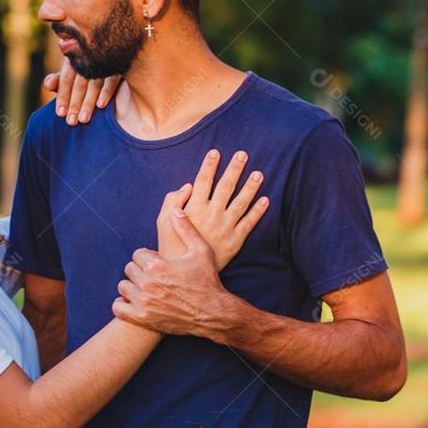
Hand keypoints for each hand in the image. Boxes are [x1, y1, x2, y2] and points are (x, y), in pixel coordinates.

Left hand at [44, 58, 121, 124]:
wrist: (117, 52)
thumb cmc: (88, 68)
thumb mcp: (73, 73)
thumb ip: (60, 80)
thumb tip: (48, 85)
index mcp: (75, 56)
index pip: (66, 78)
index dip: (62, 96)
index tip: (60, 114)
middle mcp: (89, 56)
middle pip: (80, 83)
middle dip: (74, 103)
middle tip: (71, 122)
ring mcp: (104, 60)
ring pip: (94, 83)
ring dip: (88, 102)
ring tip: (83, 119)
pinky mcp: (119, 64)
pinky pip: (112, 79)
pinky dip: (106, 92)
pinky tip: (101, 105)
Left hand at [113, 209, 232, 337]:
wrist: (213, 314)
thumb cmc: (207, 281)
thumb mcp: (201, 251)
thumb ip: (185, 229)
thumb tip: (175, 209)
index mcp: (157, 265)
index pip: (137, 254)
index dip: (148, 257)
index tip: (159, 263)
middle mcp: (147, 283)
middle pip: (129, 269)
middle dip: (141, 270)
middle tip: (155, 276)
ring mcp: (143, 303)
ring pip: (123, 287)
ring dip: (133, 286)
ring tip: (148, 288)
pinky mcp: (142, 319)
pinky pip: (118, 308)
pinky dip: (123, 304)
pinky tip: (137, 302)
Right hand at [159, 149, 268, 269]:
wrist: (185, 275)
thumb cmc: (170, 246)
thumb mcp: (162, 222)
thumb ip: (172, 200)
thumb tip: (186, 185)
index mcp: (194, 208)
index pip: (203, 181)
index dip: (209, 165)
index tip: (216, 152)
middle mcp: (212, 214)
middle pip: (226, 186)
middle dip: (235, 168)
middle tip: (243, 154)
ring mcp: (226, 227)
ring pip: (242, 202)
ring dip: (251, 186)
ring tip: (259, 173)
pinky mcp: (236, 240)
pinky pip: (250, 222)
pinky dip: (258, 211)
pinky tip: (266, 199)